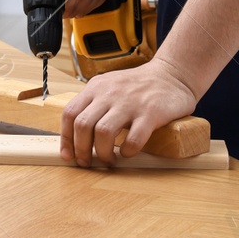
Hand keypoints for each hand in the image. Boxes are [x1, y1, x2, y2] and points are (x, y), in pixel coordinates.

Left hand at [59, 55, 198, 166]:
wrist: (172, 75)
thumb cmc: (138, 86)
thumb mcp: (109, 86)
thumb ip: (94, 104)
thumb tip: (76, 135)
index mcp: (96, 87)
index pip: (70, 113)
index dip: (66, 138)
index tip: (68, 155)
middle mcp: (110, 93)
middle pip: (83, 125)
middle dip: (82, 150)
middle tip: (88, 162)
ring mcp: (130, 103)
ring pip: (103, 132)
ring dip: (102, 153)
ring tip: (109, 160)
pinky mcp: (151, 113)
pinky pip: (134, 139)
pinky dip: (127, 151)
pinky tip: (128, 152)